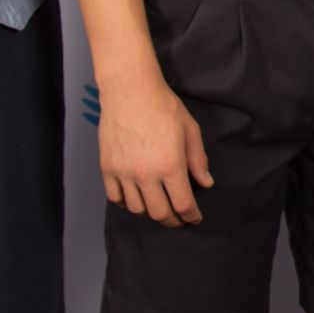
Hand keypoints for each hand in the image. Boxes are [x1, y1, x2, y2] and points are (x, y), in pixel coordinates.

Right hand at [97, 74, 213, 225]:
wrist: (131, 91)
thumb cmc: (164, 107)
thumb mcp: (190, 130)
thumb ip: (198, 160)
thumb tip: (205, 183)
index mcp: (171, 165)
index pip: (182, 204)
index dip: (191, 216)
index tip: (194, 218)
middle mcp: (146, 174)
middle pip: (159, 213)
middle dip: (173, 221)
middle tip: (179, 220)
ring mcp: (124, 173)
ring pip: (137, 209)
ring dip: (150, 212)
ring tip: (158, 207)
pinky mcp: (108, 168)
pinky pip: (115, 198)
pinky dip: (126, 203)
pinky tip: (135, 198)